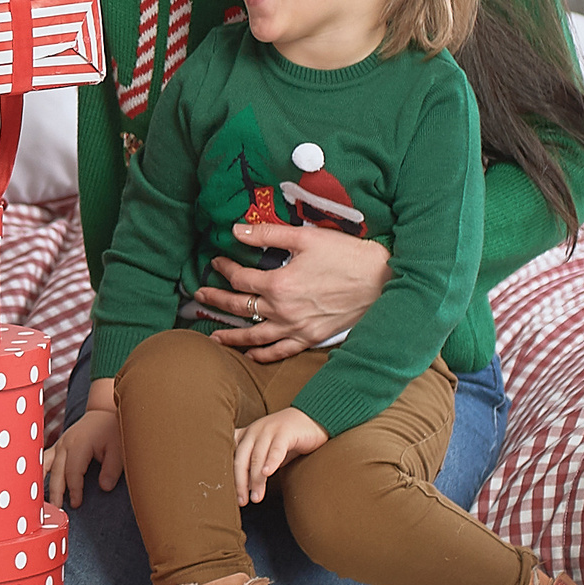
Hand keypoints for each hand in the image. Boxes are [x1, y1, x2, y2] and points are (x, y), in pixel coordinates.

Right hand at [47, 381, 122, 506]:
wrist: (103, 414)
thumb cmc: (111, 432)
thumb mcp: (118, 449)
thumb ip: (112, 469)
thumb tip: (104, 487)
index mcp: (79, 444)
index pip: (73, 472)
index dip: (74, 490)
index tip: (77, 504)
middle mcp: (65, 444)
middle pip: (57, 472)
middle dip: (56, 492)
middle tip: (56, 510)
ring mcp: (59, 444)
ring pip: (46, 466)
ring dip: (44, 483)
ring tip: (42, 501)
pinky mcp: (57, 446)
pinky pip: (44, 460)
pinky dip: (40, 473)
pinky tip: (35, 485)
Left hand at [194, 221, 391, 362]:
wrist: (385, 282)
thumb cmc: (347, 255)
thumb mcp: (306, 237)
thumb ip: (268, 234)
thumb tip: (235, 230)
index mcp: (278, 284)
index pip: (239, 279)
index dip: (223, 268)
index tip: (215, 262)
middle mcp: (283, 311)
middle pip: (239, 308)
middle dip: (216, 302)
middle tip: (199, 297)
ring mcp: (297, 329)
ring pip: (255, 336)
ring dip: (232, 336)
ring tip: (214, 336)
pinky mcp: (312, 339)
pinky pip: (281, 352)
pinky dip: (263, 354)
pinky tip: (251, 354)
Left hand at [231, 408, 327, 503]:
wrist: (313, 420)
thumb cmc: (288, 439)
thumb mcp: (267, 451)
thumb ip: (255, 465)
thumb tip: (245, 488)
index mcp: (246, 435)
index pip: (231, 456)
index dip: (228, 476)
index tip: (229, 496)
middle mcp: (254, 431)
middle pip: (241, 459)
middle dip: (240, 482)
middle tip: (242, 501)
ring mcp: (268, 430)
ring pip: (257, 457)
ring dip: (256, 480)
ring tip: (256, 497)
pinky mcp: (285, 432)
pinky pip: (276, 449)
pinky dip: (271, 462)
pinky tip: (268, 473)